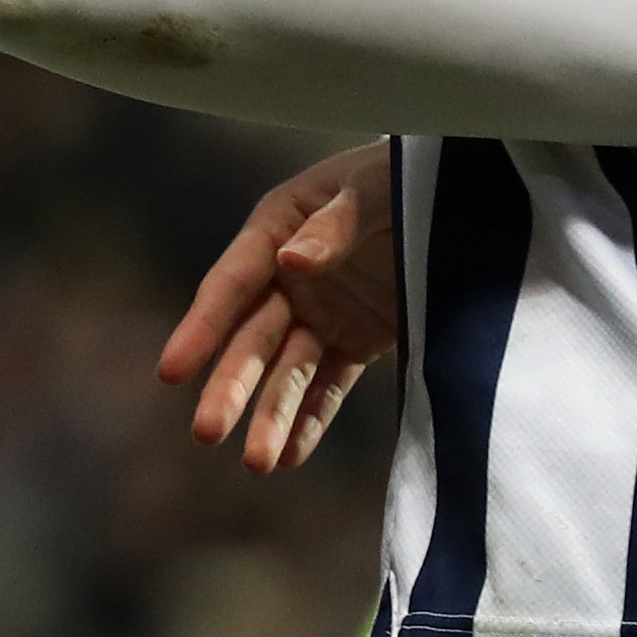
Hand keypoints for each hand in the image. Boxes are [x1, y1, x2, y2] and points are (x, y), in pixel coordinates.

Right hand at [157, 143, 394, 471]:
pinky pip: (329, 385)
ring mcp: (321, 310)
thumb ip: (337, 223)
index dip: (200, 328)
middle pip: (252, 339)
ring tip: (257, 464)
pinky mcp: (357, 338)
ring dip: (270, 415)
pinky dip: (311, 419)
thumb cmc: (410, 172)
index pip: (231, 285)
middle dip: (230, 386)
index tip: (171, 372)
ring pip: (287, 372)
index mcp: (277, 226)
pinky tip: (290, 456)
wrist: (466, 191)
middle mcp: (287, 275)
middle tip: (206, 432)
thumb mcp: (379, 186)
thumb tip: (291, 261)